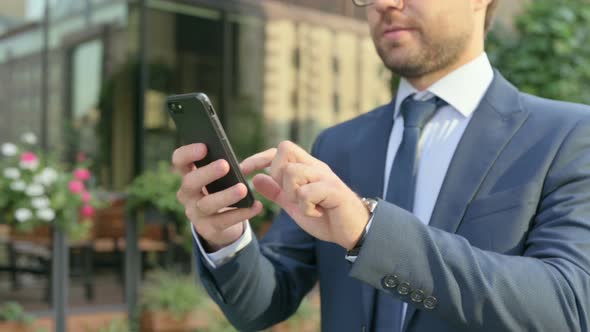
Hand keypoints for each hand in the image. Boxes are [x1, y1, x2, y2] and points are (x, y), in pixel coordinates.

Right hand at [172, 143, 263, 251]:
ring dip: (225, 196)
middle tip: (225, 165)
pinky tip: (256, 206)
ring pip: (206, 204)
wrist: (224, 223)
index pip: (179, 160)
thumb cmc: (225, 189)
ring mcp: (195, 213)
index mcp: (190, 175)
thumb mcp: (223, 176)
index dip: (188, 153)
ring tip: (243, 188)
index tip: (205, 147)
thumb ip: (229, 164)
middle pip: (190, 182)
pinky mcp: (208, 229)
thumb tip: (242, 165)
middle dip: (207, 173)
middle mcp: (187, 194)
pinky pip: (224, 221)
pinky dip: (241, 213)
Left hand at [242, 141, 369, 249]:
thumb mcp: (295, 204)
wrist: (353, 231)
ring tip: (306, 207)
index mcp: (306, 168)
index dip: (259, 158)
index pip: (280, 150)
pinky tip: (316, 213)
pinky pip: (307, 192)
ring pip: (293, 172)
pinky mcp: (334, 190)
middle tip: (289, 195)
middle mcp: (316, 167)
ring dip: (293, 194)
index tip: (244, 169)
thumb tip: (256, 178)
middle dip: (278, 175)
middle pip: (284, 150)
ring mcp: (325, 177)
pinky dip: (307, 208)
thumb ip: (277, 191)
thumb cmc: (326, 217)